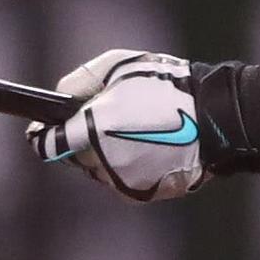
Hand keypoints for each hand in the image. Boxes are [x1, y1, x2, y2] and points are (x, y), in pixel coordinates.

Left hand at [32, 49, 209, 201]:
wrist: (215, 118)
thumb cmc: (165, 86)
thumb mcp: (115, 66)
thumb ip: (78, 83)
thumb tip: (59, 99)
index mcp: (90, 132)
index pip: (47, 144)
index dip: (44, 134)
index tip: (45, 127)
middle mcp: (103, 163)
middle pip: (75, 157)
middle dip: (82, 139)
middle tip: (108, 118)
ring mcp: (124, 181)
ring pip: (100, 169)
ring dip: (106, 153)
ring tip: (133, 130)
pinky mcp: (144, 193)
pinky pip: (124, 179)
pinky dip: (129, 165)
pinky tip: (148, 145)